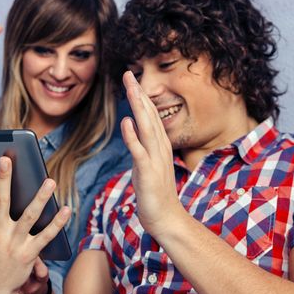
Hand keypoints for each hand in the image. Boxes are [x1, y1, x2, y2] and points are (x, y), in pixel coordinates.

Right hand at [0, 156, 70, 293]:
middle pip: (1, 201)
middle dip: (3, 180)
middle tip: (7, 159)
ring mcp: (14, 243)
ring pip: (28, 216)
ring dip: (40, 198)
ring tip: (49, 181)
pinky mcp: (29, 253)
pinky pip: (45, 236)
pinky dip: (57, 223)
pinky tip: (66, 209)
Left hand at [120, 71, 183, 235]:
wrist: (167, 219)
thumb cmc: (155, 194)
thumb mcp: (147, 165)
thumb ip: (141, 145)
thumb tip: (131, 126)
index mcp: (160, 146)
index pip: (150, 115)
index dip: (141, 96)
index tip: (131, 79)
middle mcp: (160, 148)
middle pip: (149, 115)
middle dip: (138, 94)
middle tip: (128, 74)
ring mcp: (155, 160)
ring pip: (146, 127)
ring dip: (138, 107)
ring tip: (130, 88)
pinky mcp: (148, 173)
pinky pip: (139, 152)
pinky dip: (133, 136)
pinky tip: (126, 122)